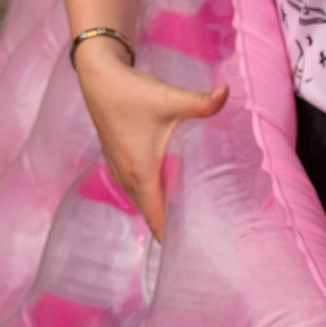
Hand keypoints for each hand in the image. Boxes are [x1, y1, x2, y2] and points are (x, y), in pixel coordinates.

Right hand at [75, 48, 227, 240]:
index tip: (196, 249)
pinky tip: (174, 190)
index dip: (175, 238)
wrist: (98, 77)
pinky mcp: (119, 161)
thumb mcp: (169, 98)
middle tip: (207, 235)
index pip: (157, 220)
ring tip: (194, 218)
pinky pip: (138, 191)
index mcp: (141, 173)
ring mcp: (120, 171)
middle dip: (175, 229)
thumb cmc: (130, 92)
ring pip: (145, 203)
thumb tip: (228, 93)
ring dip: (163, 213)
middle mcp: (128, 178)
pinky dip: (154, 198)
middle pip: (153, 216)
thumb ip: (202, 103)